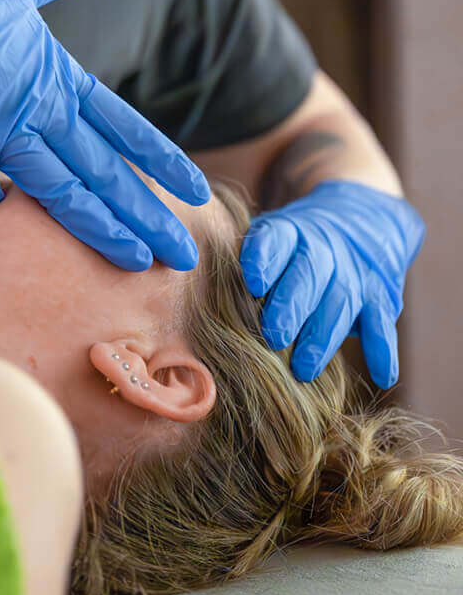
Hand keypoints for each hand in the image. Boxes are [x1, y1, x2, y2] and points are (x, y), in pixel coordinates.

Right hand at [0, 0, 209, 271]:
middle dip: (146, 215)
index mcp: (58, 74)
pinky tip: (15, 241)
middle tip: (181, 253)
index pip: (124, 125)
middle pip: (104, 171)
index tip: (196, 190)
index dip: (162, 159)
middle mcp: (38, 109)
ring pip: (60, 191)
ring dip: (98, 228)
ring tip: (132, 259)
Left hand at [239, 180, 425, 386]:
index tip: (252, 283)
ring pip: (341, 302)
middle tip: (272, 338)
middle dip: (291, 307)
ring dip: (322, 338)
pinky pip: (382, 323)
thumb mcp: (271, 236)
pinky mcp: (382, 294)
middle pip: (309, 274)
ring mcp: (356, 271)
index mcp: (289, 230)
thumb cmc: (295, 242)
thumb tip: (211, 302)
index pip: (275, 239)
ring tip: (302, 370)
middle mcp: (324, 247)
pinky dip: (384, 349)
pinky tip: (382, 376)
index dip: (264, 259)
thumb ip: (248, 263)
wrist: (362, 219)